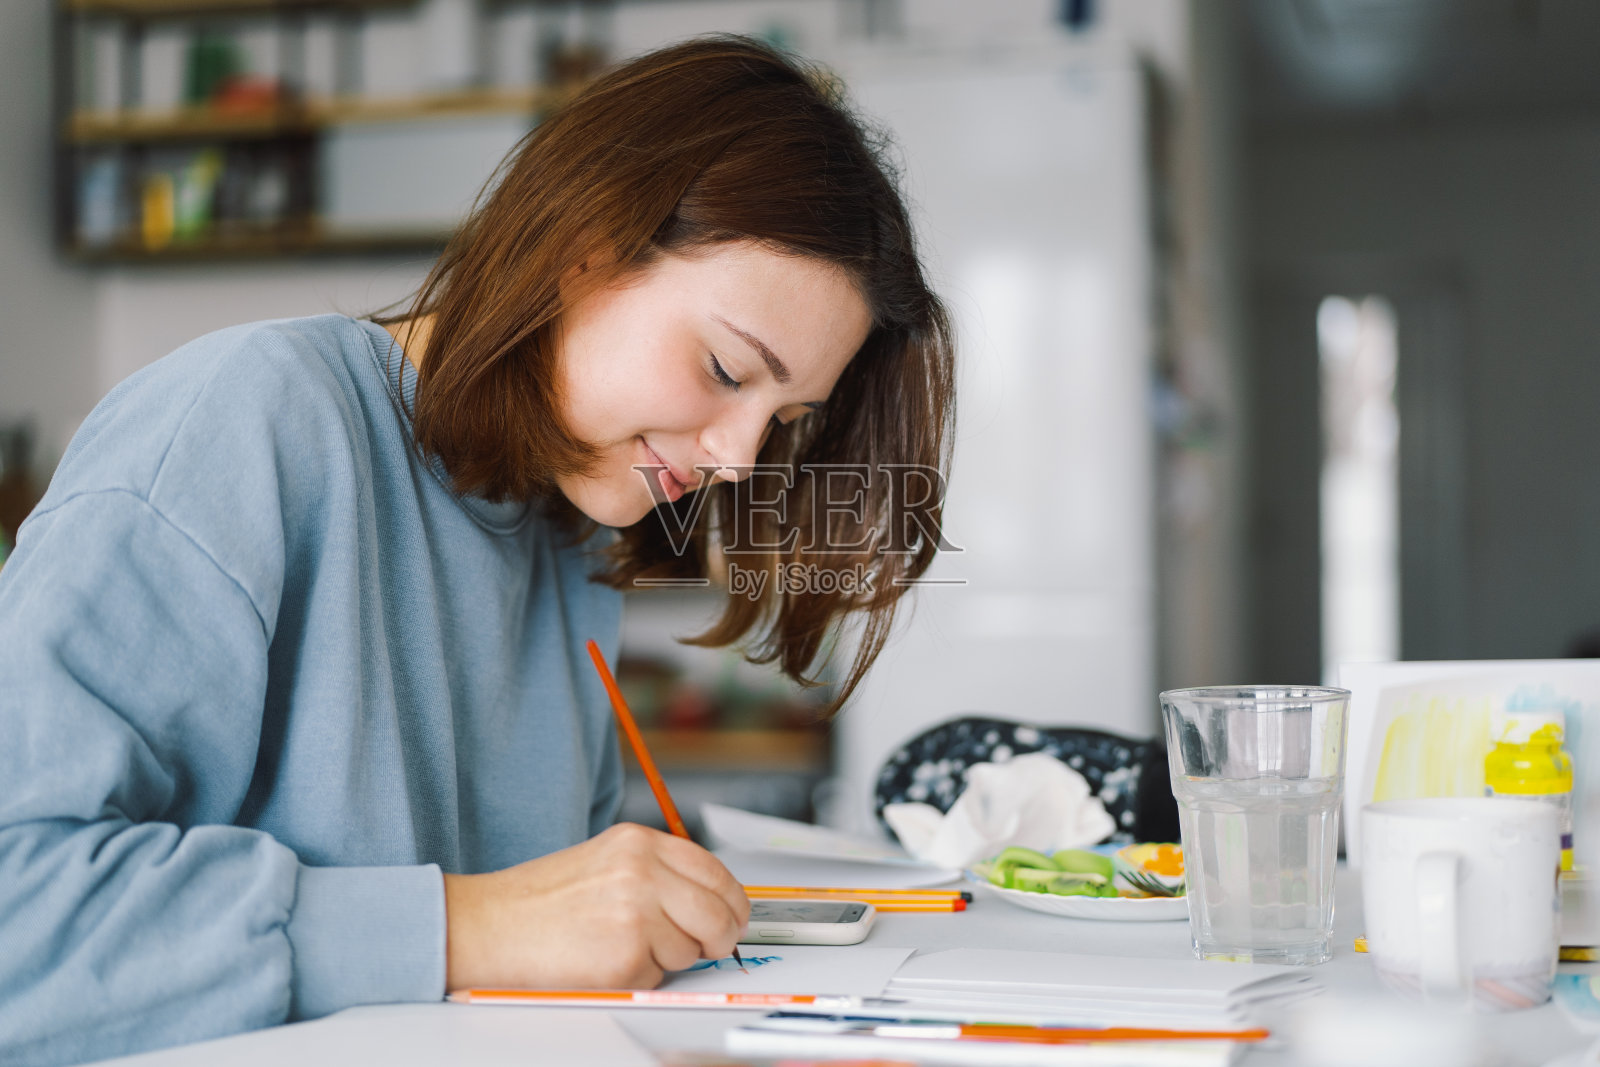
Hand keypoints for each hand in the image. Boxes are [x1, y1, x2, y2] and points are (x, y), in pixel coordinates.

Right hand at [442, 822, 748, 990]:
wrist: (487, 926)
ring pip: (693, 949)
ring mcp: (637, 912)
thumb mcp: (604, 862)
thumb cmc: (538, 902)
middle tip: (706, 946)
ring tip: (620, 947)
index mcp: (638, 843)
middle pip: (720, 912)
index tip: (732, 917)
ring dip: (668, 959)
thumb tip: (708, 902)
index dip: (731, 902)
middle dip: (719, 937)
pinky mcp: (626, 956)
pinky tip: (603, 962)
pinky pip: (659, 977)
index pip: (715, 871)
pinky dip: (639, 979)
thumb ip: (656, 873)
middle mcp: (642, 871)